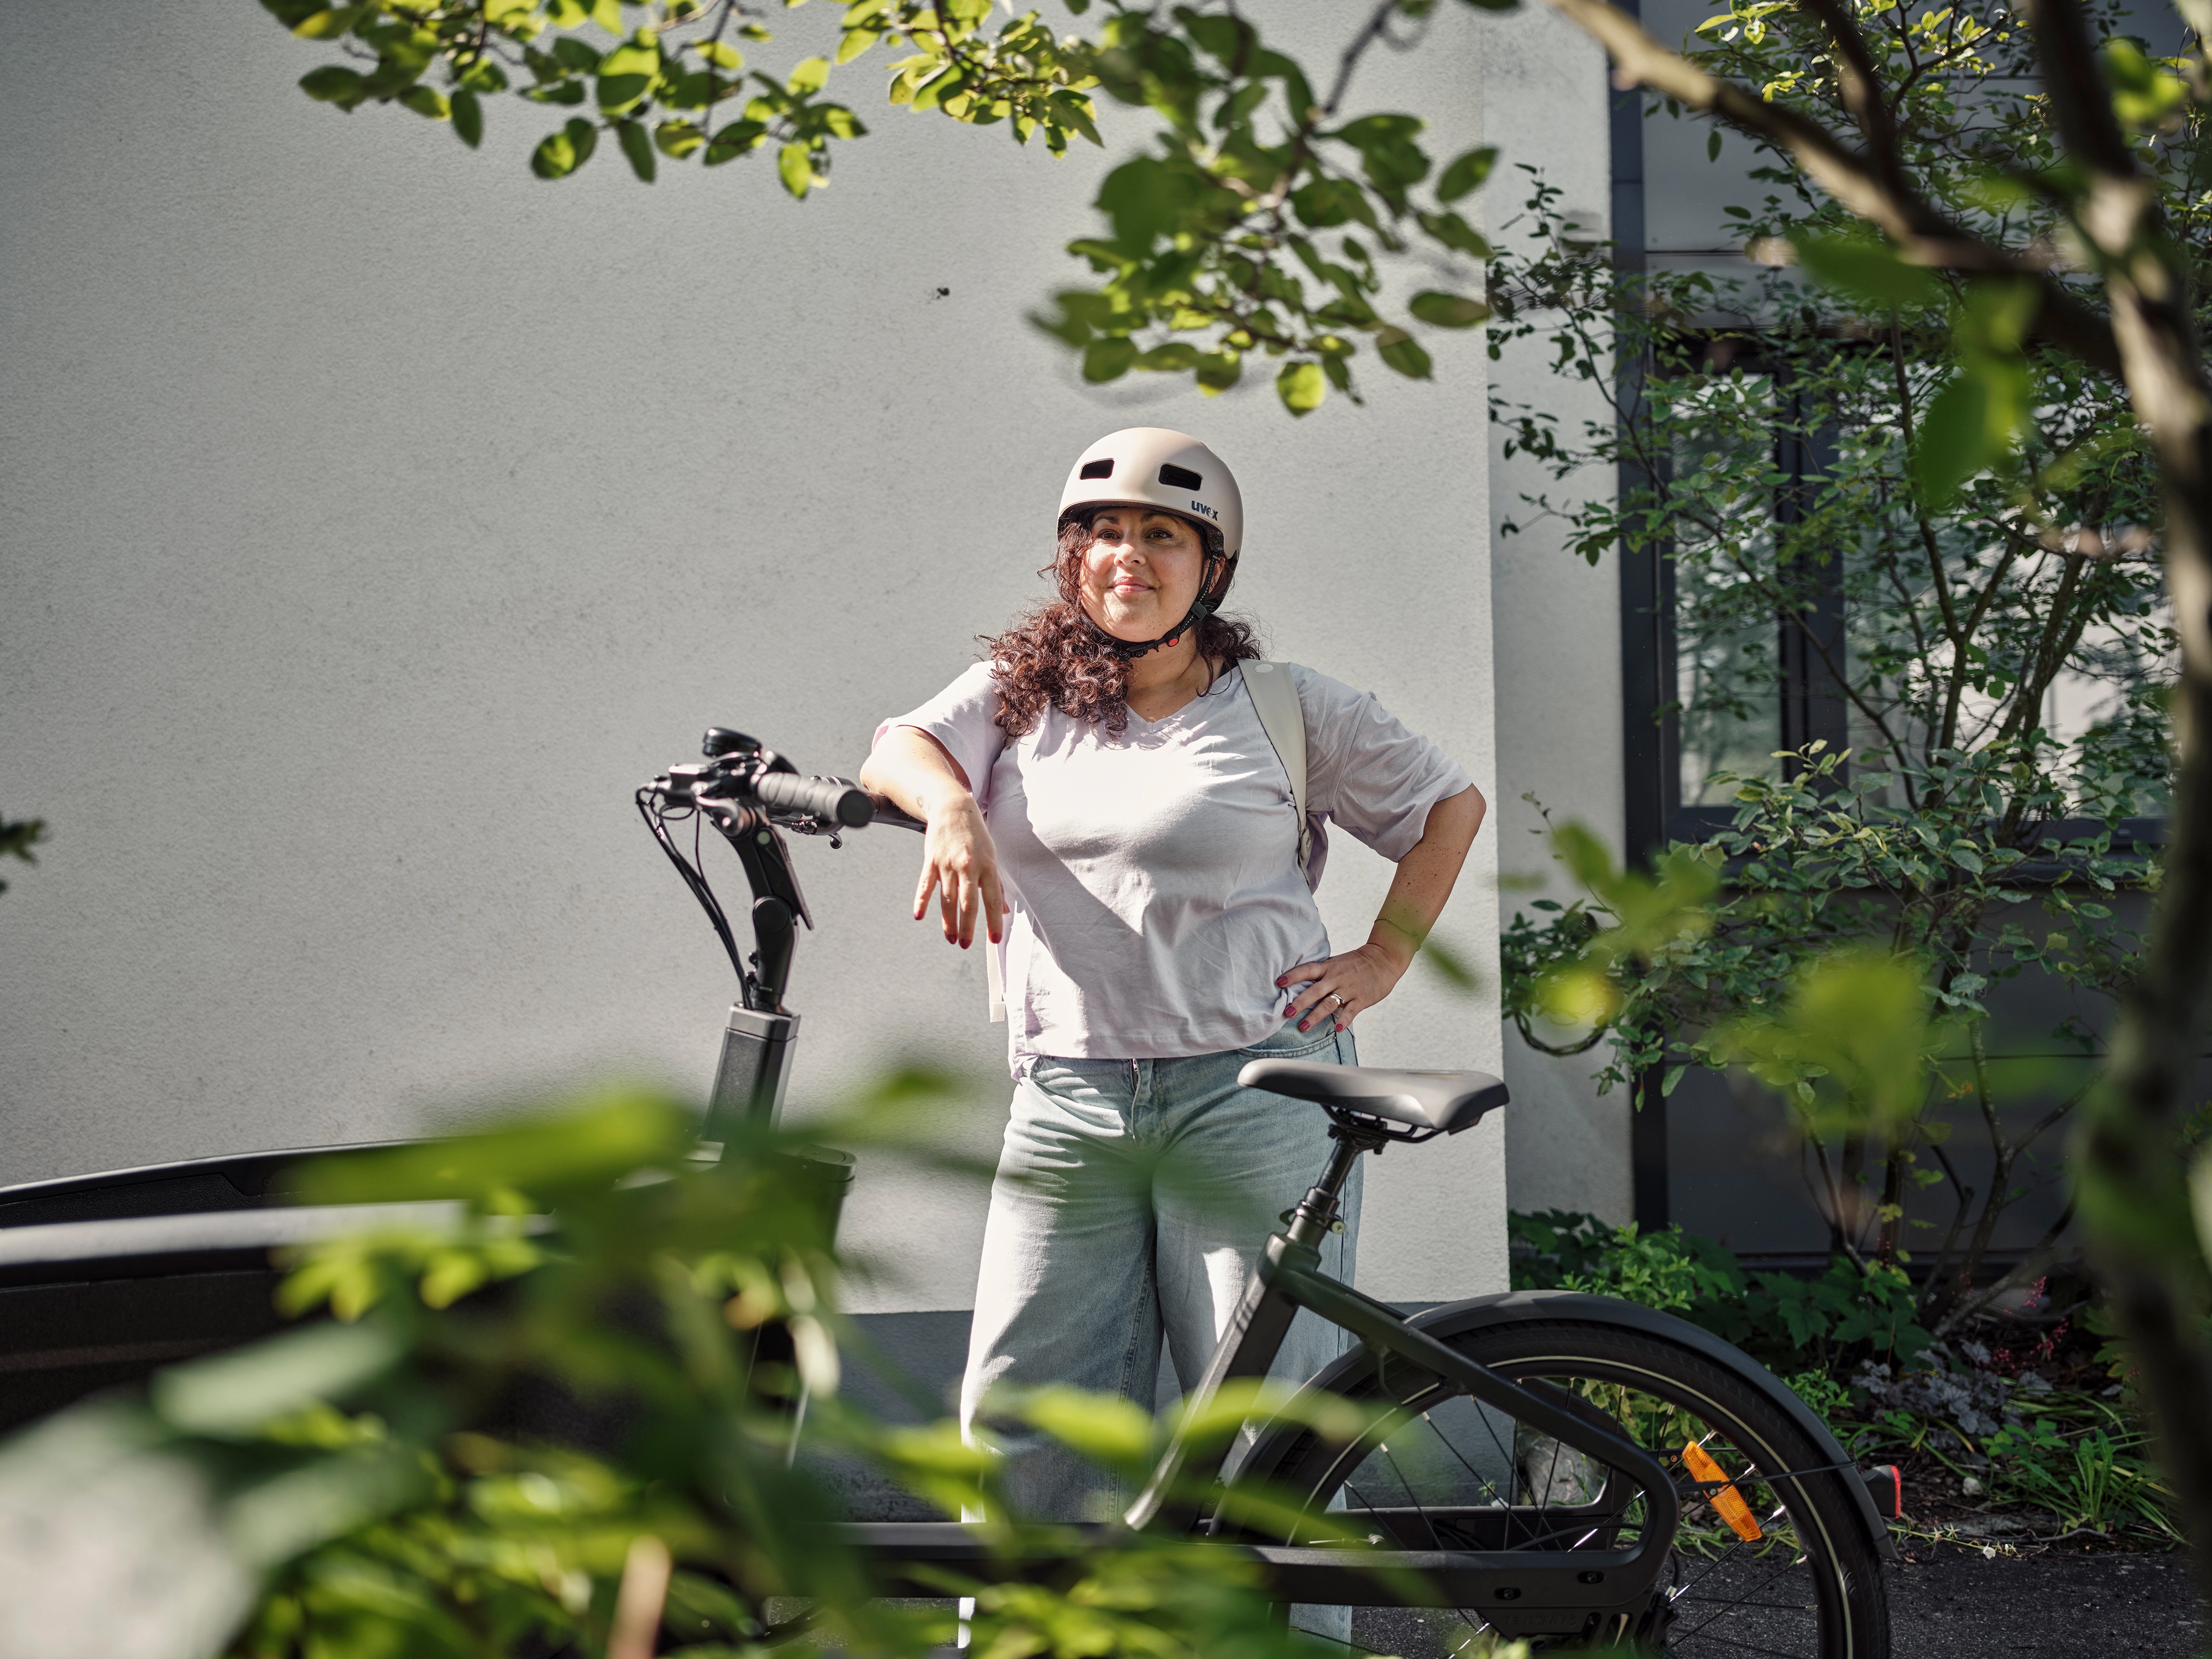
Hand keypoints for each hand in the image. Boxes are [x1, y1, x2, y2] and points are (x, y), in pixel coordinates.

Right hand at [915, 793, 1005, 948]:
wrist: (953, 807)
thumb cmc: (976, 835)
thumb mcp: (992, 856)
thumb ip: (996, 884)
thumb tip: (1003, 910)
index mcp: (988, 866)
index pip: (992, 899)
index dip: (993, 921)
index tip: (994, 940)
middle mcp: (968, 865)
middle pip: (968, 903)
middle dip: (967, 927)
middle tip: (965, 945)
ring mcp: (948, 863)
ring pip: (947, 898)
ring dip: (948, 921)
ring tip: (950, 938)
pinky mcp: (931, 860)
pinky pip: (926, 884)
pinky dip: (921, 900)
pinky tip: (919, 915)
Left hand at [1278, 939, 1409, 1033]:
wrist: (1383, 959)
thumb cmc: (1356, 963)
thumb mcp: (1336, 963)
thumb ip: (1320, 972)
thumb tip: (1298, 981)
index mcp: (1328, 967)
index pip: (1307, 970)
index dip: (1293, 976)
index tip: (1279, 983)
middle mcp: (1336, 978)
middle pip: (1314, 991)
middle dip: (1300, 1002)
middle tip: (1287, 1012)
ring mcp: (1349, 989)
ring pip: (1329, 1004)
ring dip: (1315, 1016)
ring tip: (1303, 1027)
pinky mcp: (1361, 999)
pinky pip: (1351, 1011)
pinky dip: (1344, 1021)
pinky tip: (1336, 1030)